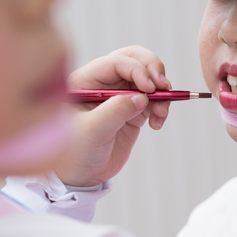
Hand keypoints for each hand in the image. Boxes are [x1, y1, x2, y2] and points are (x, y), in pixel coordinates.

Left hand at [57, 46, 170, 186]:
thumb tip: (141, 97)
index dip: (137, 69)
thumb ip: (114, 111)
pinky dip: (161, 108)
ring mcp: (119, 97)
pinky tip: (157, 123)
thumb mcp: (91, 131)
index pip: (116, 62)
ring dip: (161, 93)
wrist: (81, 176)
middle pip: (135, 61)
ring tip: (160, 113)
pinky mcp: (132, 112)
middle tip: (163, 86)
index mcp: (85, 80)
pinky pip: (154, 101)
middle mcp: (103, 84)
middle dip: (153, 70)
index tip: (149, 88)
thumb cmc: (73, 152)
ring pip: (148, 81)